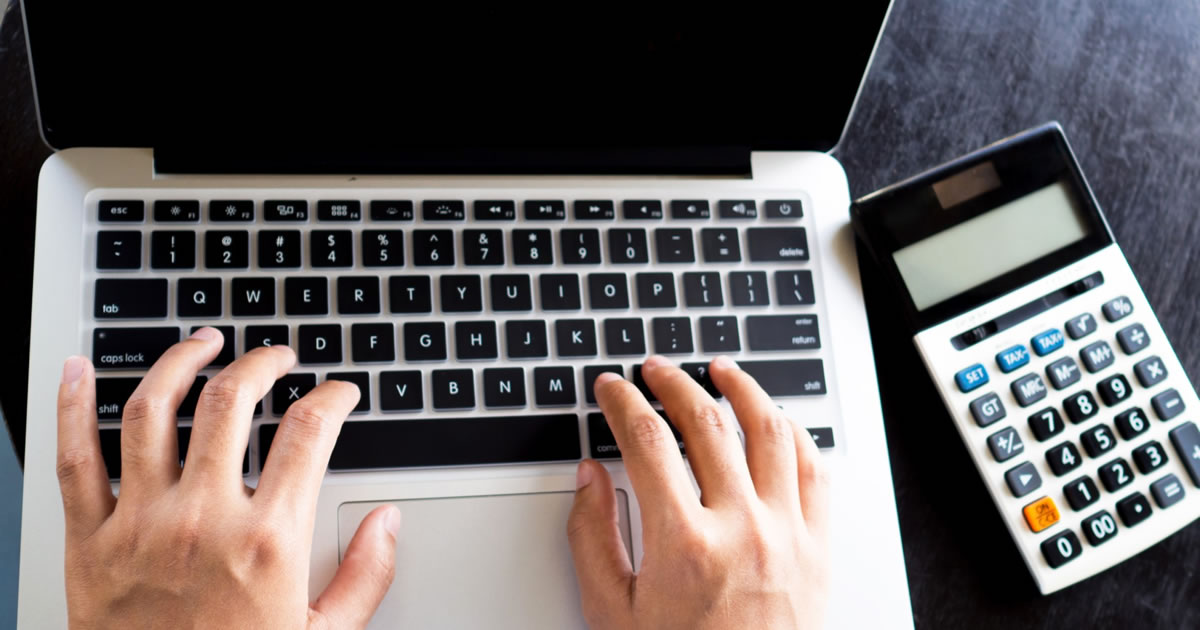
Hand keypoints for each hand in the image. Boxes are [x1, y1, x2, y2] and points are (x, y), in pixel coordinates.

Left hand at [56, 328, 399, 628]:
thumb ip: (367, 575)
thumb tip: (388, 521)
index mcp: (268, 541)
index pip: (310, 431)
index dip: (333, 396)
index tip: (340, 392)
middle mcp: (203, 520)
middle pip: (231, 402)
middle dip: (262, 364)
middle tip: (276, 358)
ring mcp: (140, 525)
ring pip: (152, 410)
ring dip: (179, 361)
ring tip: (202, 342)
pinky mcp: (88, 544)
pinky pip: (74, 459)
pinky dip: (71, 407)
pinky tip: (78, 371)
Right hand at [567, 355, 830, 629]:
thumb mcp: (612, 611)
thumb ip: (593, 537)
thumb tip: (589, 477)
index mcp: (684, 544)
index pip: (647, 441)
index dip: (623, 403)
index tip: (612, 389)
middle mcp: (742, 529)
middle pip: (707, 423)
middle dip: (674, 383)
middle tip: (654, 370)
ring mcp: (788, 534)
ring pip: (770, 432)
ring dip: (742, 389)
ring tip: (720, 370)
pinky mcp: (818, 547)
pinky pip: (815, 470)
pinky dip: (794, 433)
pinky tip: (775, 420)